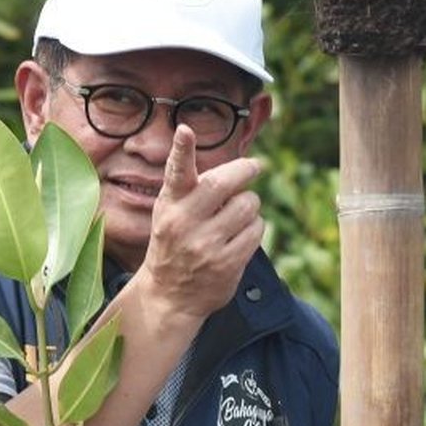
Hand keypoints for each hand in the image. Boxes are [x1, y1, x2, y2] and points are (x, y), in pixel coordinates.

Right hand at [139, 125, 264, 317]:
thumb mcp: (169, 212)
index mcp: (170, 205)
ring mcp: (206, 244)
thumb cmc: (174, 243)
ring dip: (251, 204)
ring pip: (247, 205)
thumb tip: (234, 165)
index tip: (185, 131)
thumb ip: (191, 188)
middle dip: (245, 169)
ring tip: (238, 214)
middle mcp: (185, 222)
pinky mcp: (227, 263)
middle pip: (224, 183)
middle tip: (255, 166)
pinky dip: (255, 226)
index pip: (176, 173)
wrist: (168, 295)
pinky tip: (242, 234)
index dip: (181, 150)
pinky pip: (256, 230)